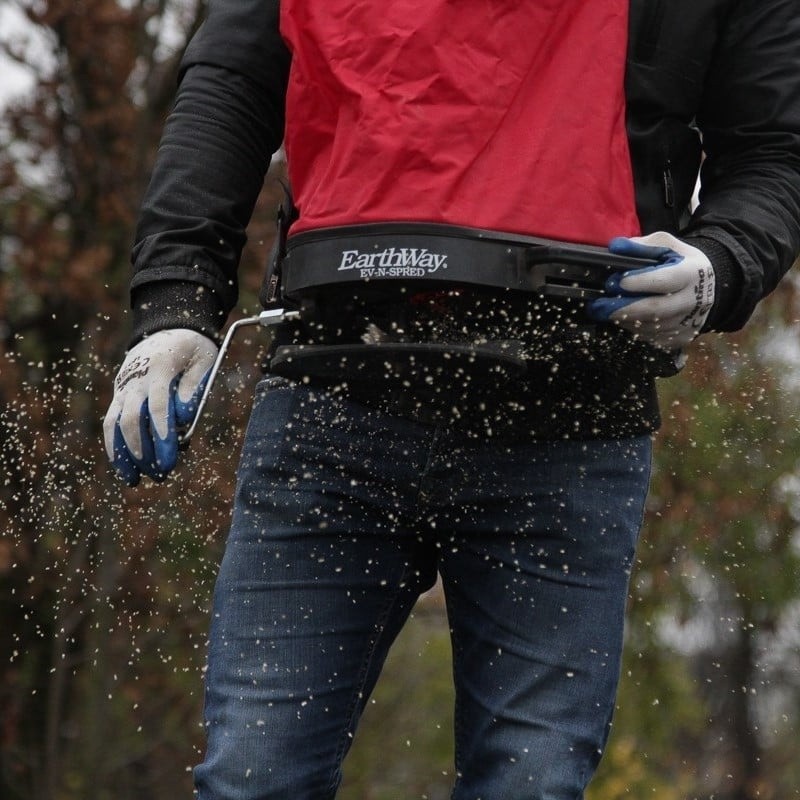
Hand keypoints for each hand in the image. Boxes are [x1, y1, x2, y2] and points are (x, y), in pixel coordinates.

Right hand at [103, 329, 217, 485]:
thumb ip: (195, 387)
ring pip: (115, 423)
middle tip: (161, 473)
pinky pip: (111, 422)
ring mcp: (124, 386)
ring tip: (135, 480)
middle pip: (132, 418)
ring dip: (123, 454)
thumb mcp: (204, 359)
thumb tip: (184, 419)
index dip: (163, 434)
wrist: (166, 326)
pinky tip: (125, 469)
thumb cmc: (193, 347)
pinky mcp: (119, 394)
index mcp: (160, 367)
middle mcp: (136, 378)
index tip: (170, 458)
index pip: (158, 405)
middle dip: (144, 450)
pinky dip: (115, 447)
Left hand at [587, 232, 714, 350]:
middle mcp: (694, 301)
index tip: (615, 283)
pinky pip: (650, 337)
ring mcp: (688, 323)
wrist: (709, 288)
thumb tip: (616, 247)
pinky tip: (625, 318)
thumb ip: (641, 246)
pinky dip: (634, 328)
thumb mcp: (667, 246)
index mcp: (692, 273)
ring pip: (649, 326)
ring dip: (624, 319)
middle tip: (598, 307)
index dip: (639, 282)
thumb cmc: (681, 264)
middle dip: (622, 308)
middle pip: (655, 309)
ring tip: (606, 311)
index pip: (664, 280)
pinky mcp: (680, 339)